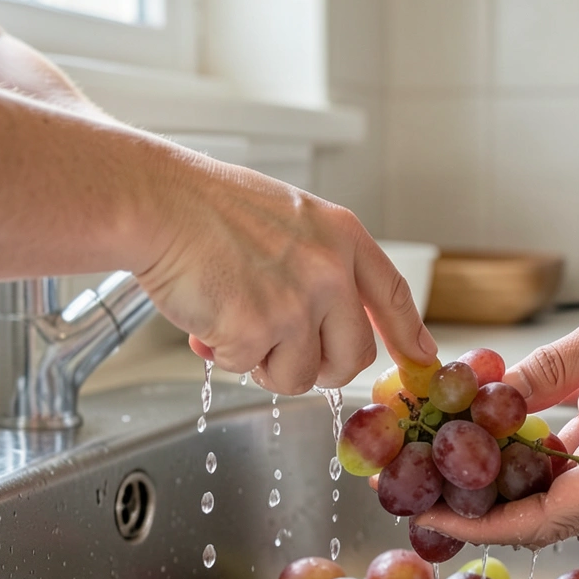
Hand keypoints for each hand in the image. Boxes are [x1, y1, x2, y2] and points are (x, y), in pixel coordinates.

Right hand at [137, 153, 437, 393]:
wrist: (157, 202)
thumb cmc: (207, 207)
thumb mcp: (289, 219)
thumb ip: (318, 267)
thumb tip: (329, 328)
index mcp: (343, 237)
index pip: (393, 296)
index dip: (408, 335)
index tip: (420, 360)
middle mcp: (331, 271)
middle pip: (354, 355)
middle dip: (322, 368)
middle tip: (283, 354)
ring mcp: (297, 303)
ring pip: (302, 375)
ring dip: (265, 364)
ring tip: (233, 323)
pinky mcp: (257, 330)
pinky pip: (250, 370)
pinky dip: (225, 355)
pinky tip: (206, 318)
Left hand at [413, 281, 578, 547]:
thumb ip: (550, 366)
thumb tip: (490, 392)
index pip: (547, 518)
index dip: (486, 525)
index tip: (437, 518)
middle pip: (547, 511)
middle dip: (486, 506)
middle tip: (427, 490)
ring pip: (558, 484)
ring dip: (509, 473)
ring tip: (450, 456)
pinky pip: (577, 456)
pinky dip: (540, 445)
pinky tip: (502, 423)